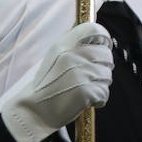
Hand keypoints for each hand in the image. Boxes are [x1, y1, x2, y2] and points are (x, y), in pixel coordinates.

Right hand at [1, 22, 112, 141]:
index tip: (103, 47)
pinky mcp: (86, 91)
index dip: (103, 39)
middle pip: (106, 55)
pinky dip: (98, 99)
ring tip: (84, 89)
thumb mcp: (55, 57)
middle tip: (90, 77)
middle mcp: (72, 56)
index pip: (94, 30)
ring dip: (100, 84)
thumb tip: (96, 37)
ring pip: (107, 75)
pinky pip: (104, 93)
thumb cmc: (46, 86)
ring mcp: (80, 74)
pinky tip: (85, 100)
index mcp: (63, 45)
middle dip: (103, 67)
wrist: (34, 111)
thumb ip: (73, 46)